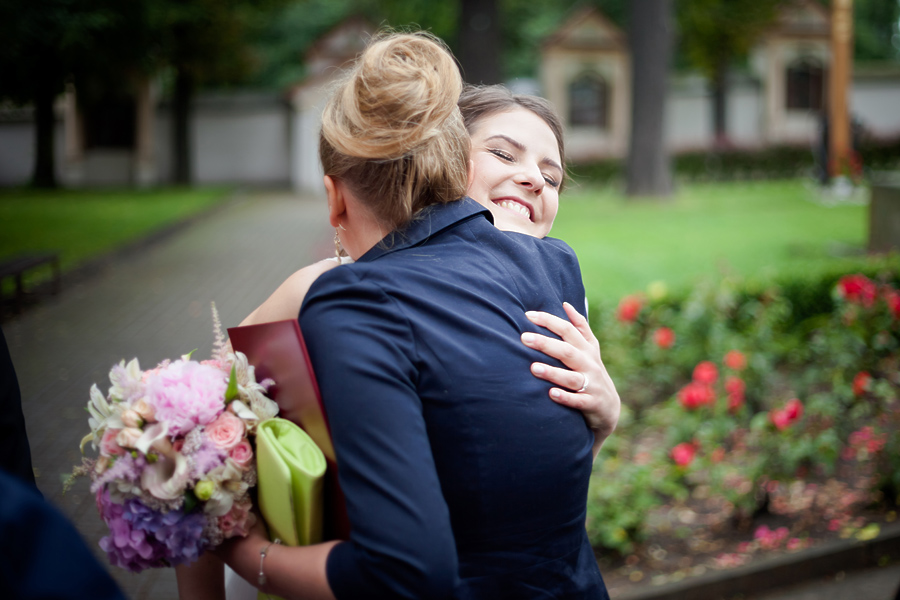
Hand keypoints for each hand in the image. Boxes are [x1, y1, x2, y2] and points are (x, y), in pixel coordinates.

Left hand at [521, 302, 620, 456]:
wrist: (609, 407)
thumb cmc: (592, 372)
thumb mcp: (591, 349)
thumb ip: (580, 327)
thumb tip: (566, 303)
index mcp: (587, 349)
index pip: (568, 330)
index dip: (549, 321)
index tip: (528, 315)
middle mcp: (589, 364)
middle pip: (567, 351)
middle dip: (546, 344)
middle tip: (524, 338)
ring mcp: (591, 384)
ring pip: (571, 377)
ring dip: (553, 373)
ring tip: (533, 368)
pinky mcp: (591, 403)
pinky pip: (578, 400)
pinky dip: (565, 397)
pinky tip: (551, 394)